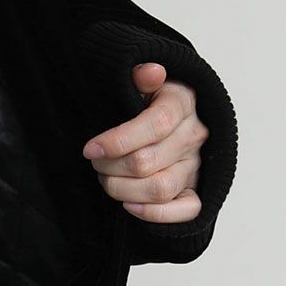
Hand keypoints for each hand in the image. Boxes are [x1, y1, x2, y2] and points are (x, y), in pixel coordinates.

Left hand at [81, 63, 207, 221]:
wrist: (170, 115)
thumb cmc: (145, 99)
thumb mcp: (139, 81)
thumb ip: (140, 77)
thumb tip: (150, 72)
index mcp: (181, 104)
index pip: (154, 126)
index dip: (117, 141)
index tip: (89, 149)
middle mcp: (193, 136)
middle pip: (147, 162)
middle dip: (109, 166)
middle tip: (96, 161)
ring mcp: (196, 164)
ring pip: (159, 188)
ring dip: (121, 189)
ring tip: (107, 178)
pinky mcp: (196, 189)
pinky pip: (186, 210)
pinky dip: (155, 214)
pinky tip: (129, 205)